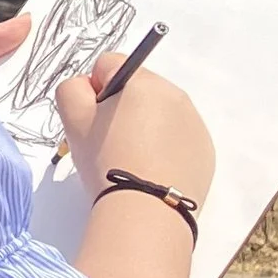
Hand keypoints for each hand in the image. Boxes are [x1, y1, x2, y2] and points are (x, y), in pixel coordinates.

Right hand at [55, 49, 215, 207]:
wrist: (146, 211)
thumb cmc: (107, 160)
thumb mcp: (72, 118)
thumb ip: (71, 88)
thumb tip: (90, 87)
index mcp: (144, 82)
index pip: (110, 65)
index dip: (94, 91)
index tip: (93, 121)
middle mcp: (176, 96)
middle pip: (138, 90)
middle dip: (121, 108)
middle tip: (109, 143)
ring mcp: (195, 125)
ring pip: (159, 115)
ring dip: (143, 128)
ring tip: (131, 161)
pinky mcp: (205, 152)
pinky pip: (178, 139)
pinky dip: (163, 149)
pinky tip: (151, 172)